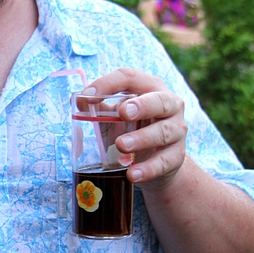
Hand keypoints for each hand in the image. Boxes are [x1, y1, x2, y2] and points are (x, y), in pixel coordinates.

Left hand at [87, 68, 187, 189]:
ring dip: (141, 139)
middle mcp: (170, 105)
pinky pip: (165, 162)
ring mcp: (177, 130)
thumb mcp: (117, 117)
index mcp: (151, 88)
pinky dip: (148, 169)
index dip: (108, 84)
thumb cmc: (135, 130)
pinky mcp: (177, 156)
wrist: (159, 162)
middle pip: (159, 101)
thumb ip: (100, 108)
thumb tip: (76, 101)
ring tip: (121, 145)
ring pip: (163, 132)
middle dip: (141, 106)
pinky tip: (132, 174)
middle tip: (122, 112)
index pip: (131, 78)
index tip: (87, 96)